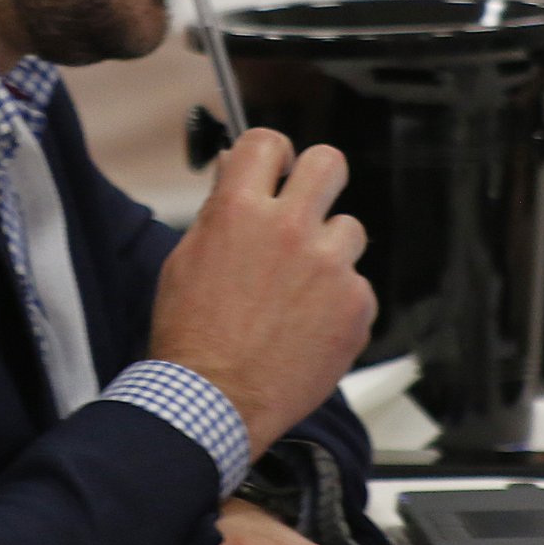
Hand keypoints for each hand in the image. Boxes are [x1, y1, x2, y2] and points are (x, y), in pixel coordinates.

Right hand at [150, 128, 373, 454]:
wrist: (214, 402)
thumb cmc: (192, 337)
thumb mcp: (186, 260)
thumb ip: (219, 210)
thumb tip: (233, 171)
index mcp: (239, 211)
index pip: (267, 142)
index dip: (272, 154)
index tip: (275, 168)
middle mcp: (289, 228)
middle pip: (328, 162)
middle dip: (319, 177)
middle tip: (309, 203)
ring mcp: (329, 265)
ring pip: (349, 229)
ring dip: (329, 251)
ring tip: (300, 290)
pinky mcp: (356, 303)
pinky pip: (357, 285)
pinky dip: (338, 303)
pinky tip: (308, 327)